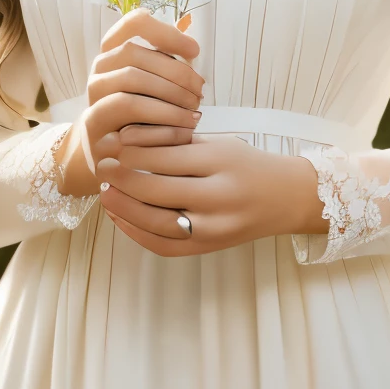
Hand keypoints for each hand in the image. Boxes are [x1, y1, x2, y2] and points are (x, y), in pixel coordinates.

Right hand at [56, 8, 203, 197]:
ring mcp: (93, 92)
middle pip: (135, 52)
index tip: (195, 50)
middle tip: (200, 92)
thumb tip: (192, 48)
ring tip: (195, 112)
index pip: (135, 23)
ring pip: (132, 79)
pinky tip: (183, 128)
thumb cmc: (141, 115)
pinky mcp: (94, 118)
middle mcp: (100, 67)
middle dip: (175, 71)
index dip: (167, 32)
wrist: (108, 152)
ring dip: (170, 93)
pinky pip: (127, 107)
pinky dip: (160, 115)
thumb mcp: (155, 86)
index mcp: (116, 50)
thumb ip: (168, 67)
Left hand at [96, 134, 328, 255]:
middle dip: (122, 179)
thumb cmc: (247, 165)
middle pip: (157, 190)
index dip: (132, 152)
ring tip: (105, 192)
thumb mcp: (219, 144)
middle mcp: (219, 197)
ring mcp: (214, 227)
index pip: (165, 157)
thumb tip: (125, 141)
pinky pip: (164, 246)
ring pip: (156, 222)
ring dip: (123, 207)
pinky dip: (136, 233)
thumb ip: (176, 143)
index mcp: (222, 162)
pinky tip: (120, 217)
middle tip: (102, 166)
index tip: (113, 144)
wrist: (287, 198)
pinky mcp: (209, 247)